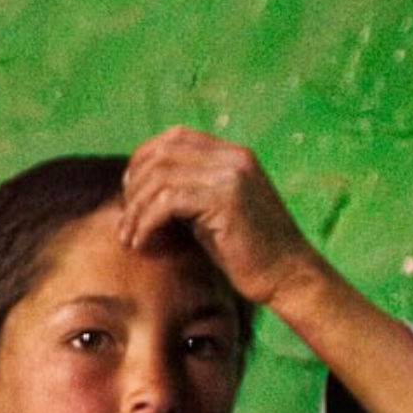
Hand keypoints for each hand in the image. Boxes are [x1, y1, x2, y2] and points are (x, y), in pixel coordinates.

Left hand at [118, 126, 327, 310]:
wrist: (286, 275)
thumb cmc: (246, 253)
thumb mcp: (211, 213)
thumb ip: (185, 193)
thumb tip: (138, 189)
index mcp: (233, 155)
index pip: (175, 137)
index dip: (142, 160)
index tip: (129, 193)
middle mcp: (234, 158)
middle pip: (162, 153)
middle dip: (134, 185)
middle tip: (125, 220)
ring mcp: (232, 175)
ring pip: (160, 177)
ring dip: (136, 209)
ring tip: (129, 237)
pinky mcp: (227, 200)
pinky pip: (167, 202)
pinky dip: (146, 223)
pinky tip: (142, 244)